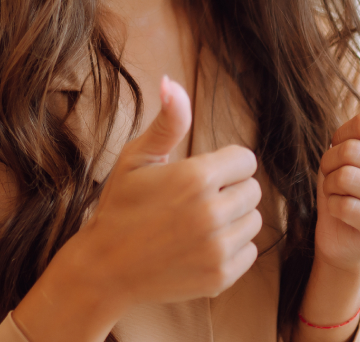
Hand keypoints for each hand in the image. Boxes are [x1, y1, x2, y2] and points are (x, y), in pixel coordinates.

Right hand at [17, 76, 262, 341]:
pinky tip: (202, 245)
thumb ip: (167, 121)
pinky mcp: (221, 277)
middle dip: (231, 190)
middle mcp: (211, 213)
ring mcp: (217, 248)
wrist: (106, 269)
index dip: (225, 164)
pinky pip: (249, 251)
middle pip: (253, 190)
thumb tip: (171, 81)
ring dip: (234, 218)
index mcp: (195, 177)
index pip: (246, 160)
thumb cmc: (120, 207)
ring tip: (200, 222)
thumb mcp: (136, 158)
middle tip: (198, 200)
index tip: (202, 174)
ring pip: (253, 220)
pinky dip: (233, 247)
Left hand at [313, 64, 359, 272]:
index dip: (342, 135)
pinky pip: (345, 206)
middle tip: (340, 175)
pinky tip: (346, 214)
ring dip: (331, 185)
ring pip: (347, 178)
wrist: (342, 229)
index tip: (349, 148)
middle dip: (332, 162)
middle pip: (352, 150)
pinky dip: (334, 208)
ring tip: (343, 192)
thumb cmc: (354, 175)